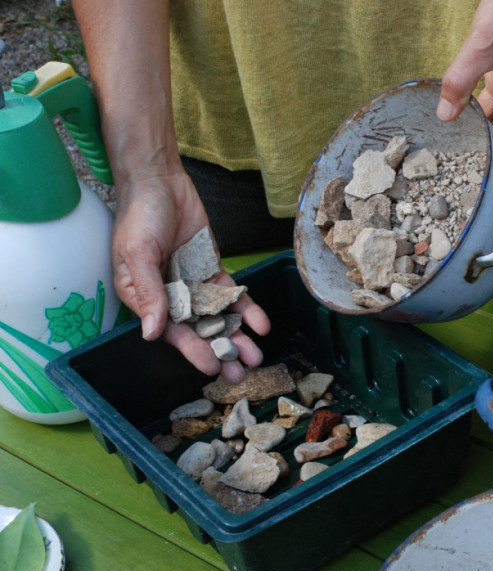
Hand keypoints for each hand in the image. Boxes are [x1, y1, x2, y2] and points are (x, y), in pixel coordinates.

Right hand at [112, 170, 269, 382]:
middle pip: (198, 331)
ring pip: (219, 318)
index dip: (191, 351)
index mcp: (145, 298)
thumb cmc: (139, 217)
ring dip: (238, 337)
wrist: (160, 181)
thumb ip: (148, 293)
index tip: (211, 367)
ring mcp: (194, 284)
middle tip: (240, 374)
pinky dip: (247, 309)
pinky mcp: (212, 270)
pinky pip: (231, 295)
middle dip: (220, 352)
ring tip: (256, 356)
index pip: (171, 332)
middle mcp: (170, 296)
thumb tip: (152, 333)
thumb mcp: (136, 254)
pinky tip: (262, 323)